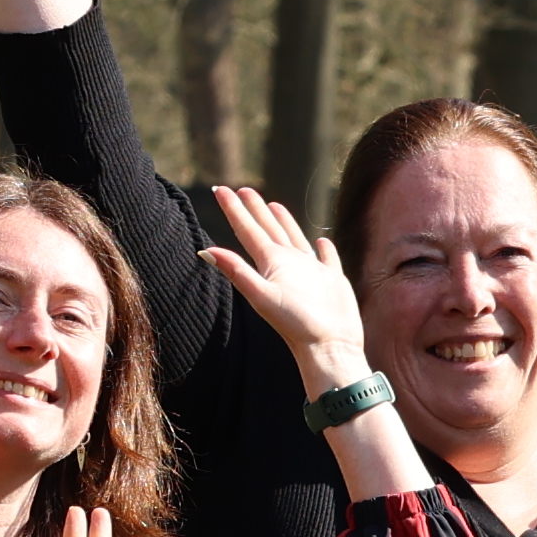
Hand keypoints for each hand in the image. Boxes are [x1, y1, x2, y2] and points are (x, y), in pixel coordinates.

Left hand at [197, 179, 371, 384]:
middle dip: (254, 210)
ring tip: (274, 205)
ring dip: (283, 222)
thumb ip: (237, 271)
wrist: (329, 348)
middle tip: (243, 189)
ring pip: (294, 239)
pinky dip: (323, 247)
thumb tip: (204, 251)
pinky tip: (321, 240)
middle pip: (267, 230)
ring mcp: (310, 273)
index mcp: (271, 265)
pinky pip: (326, 257)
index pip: (248, 231)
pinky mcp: (331, 280)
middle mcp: (288, 265)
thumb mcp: (262, 296)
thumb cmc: (297, 324)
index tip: (220, 189)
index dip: (234, 210)